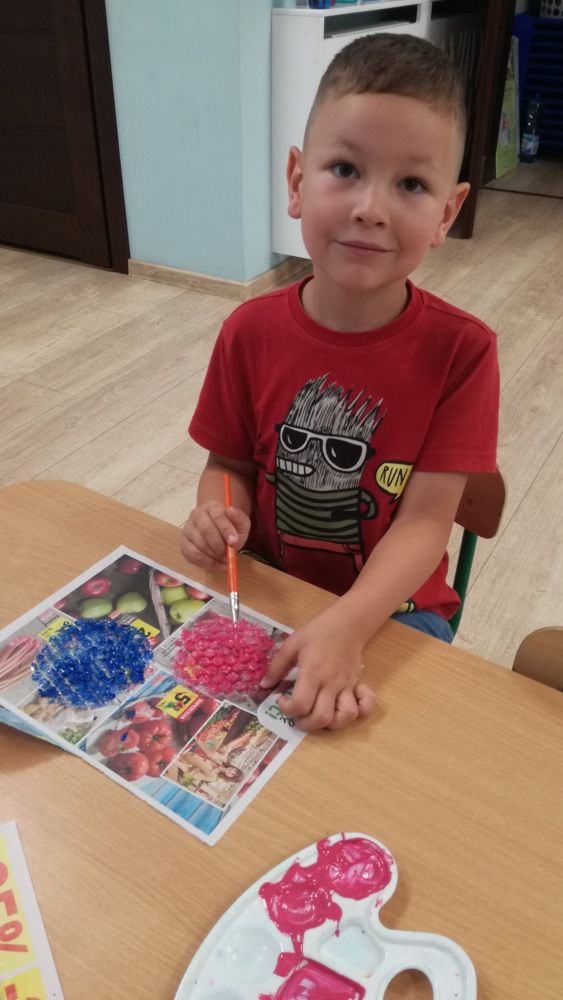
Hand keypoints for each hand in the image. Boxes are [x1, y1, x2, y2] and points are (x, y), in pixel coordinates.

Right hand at [181, 501, 250, 570]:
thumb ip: (240, 519)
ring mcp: (188, 529)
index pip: (217, 515)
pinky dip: (207, 562)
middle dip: (219, 544)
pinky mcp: (184, 543)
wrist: (220, 536)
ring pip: (199, 544)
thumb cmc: (231, 530)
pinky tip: (217, 563)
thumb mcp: (241, 525)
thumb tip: (232, 510)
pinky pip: (193, 555)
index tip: (234, 541)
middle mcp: (197, 514)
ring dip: (214, 555)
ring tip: (224, 558)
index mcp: (212, 506)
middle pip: (206, 529)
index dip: (226, 529)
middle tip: (228, 553)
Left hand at [261, 611, 375, 731]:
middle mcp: (331, 683)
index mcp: (312, 672)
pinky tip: (344, 709)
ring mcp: (346, 686)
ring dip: (330, 724)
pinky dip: (358, 713)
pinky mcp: (356, 686)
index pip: (301, 704)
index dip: (287, 709)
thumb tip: (264, 686)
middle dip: (305, 724)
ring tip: (318, 714)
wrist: (346, 624)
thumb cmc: (317, 633)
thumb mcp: (292, 644)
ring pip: (345, 717)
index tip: (281, 700)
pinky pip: (365, 706)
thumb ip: (276, 666)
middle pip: (322, 718)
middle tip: (297, 713)